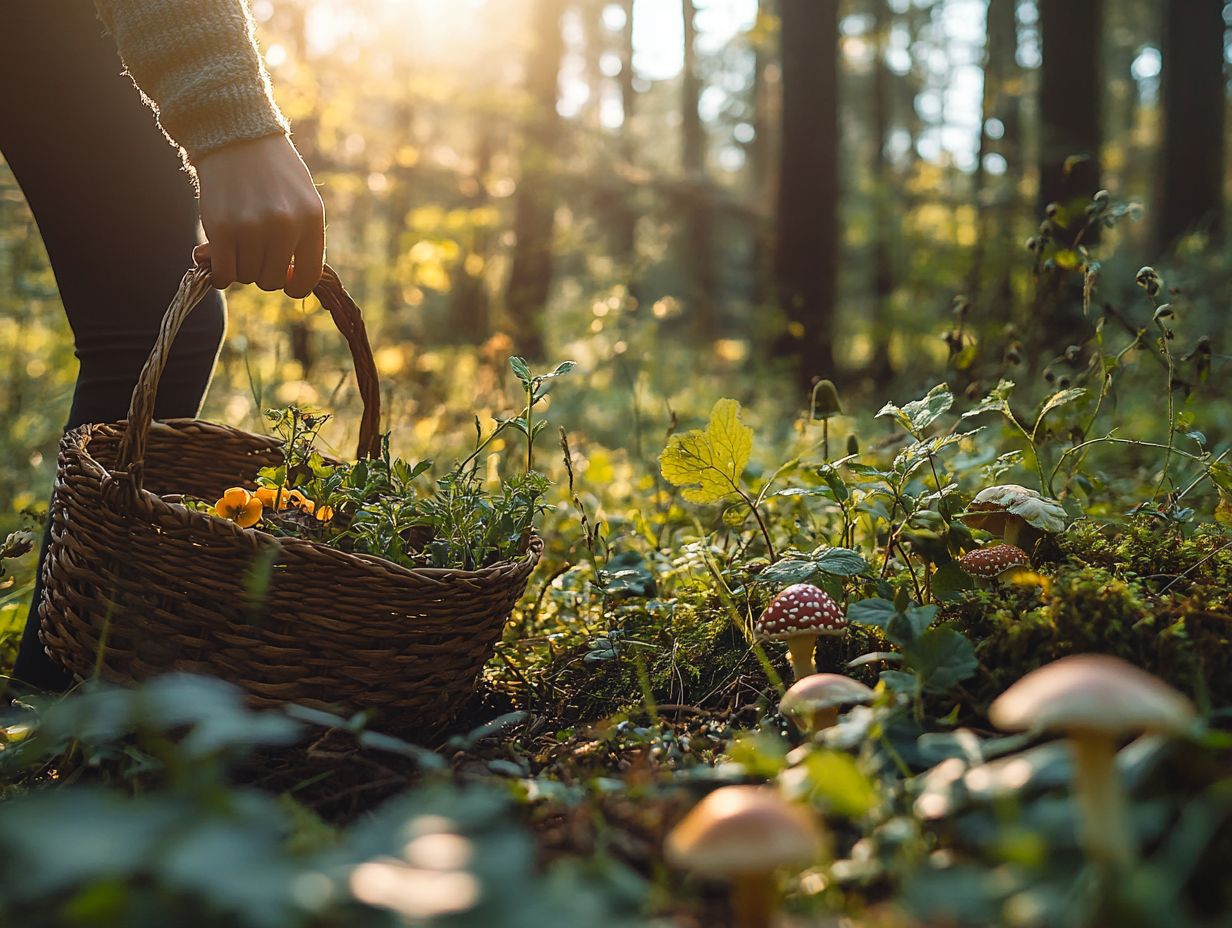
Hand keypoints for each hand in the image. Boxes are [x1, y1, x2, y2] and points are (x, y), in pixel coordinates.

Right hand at [193, 134, 324, 298]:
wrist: (235, 134)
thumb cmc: (272, 170)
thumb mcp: (301, 199)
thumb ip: (301, 238)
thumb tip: (287, 280)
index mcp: (311, 219)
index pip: (308, 278)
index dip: (294, 285)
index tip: (283, 278)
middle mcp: (285, 227)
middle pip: (271, 281)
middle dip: (262, 271)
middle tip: (252, 250)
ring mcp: (253, 229)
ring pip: (246, 277)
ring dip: (239, 266)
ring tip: (236, 242)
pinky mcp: (223, 229)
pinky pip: (223, 274)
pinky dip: (219, 273)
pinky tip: (215, 260)